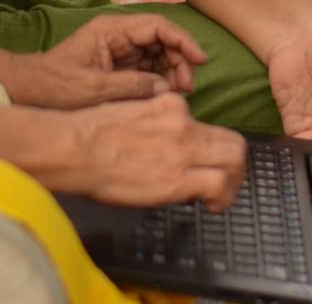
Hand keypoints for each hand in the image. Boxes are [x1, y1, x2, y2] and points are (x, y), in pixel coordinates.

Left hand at [5, 15, 206, 109]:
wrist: (28, 92)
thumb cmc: (54, 87)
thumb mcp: (93, 89)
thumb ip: (132, 87)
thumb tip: (166, 89)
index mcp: (111, 30)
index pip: (157, 26)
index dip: (182, 40)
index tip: (199, 60)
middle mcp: (118, 35)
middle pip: (162, 39)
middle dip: (179, 60)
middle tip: (186, 87)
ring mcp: (119, 50)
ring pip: (158, 54)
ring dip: (172, 71)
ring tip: (178, 94)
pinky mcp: (118, 67)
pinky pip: (148, 69)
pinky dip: (160, 81)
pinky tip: (165, 96)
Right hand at [44, 93, 246, 210]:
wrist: (76, 147)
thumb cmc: (89, 133)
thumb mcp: (129, 111)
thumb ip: (153, 120)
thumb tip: (162, 143)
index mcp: (170, 105)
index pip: (208, 127)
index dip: (210, 150)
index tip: (201, 164)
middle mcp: (183, 124)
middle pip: (233, 142)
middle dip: (235, 165)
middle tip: (226, 182)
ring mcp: (183, 150)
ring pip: (234, 161)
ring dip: (233, 182)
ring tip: (221, 197)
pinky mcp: (177, 178)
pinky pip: (218, 185)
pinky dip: (222, 198)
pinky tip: (211, 206)